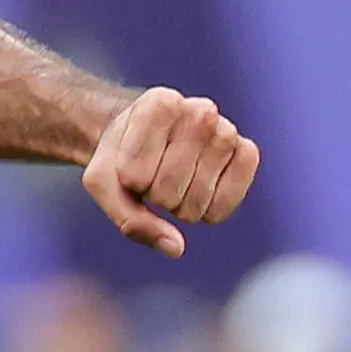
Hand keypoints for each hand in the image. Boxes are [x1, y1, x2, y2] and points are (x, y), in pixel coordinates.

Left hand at [82, 87, 257, 259]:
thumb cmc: (121, 158)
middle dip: (155, 197)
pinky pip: (231, 198)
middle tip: (151, 178)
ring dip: (181, 207)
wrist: (144, 138)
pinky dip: (212, 211)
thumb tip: (176, 248)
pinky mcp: (247, 151)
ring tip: (173, 184)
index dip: (129, 183)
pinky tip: (198, 197)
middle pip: (171, 187)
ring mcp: (227, 130)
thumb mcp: (103, 183)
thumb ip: (128, 217)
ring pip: (200, 197)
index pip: (137, 174)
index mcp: (158, 103)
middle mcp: (199, 110)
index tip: (127, 166)